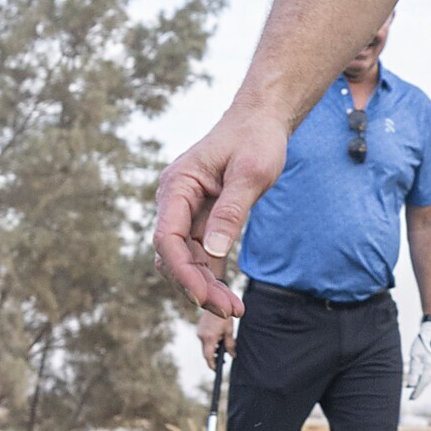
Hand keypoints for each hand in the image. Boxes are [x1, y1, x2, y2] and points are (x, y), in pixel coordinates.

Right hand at [152, 104, 285, 334]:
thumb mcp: (250, 173)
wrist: (263, 120)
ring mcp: (187, 212)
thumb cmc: (256, 139)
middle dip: (196, 285)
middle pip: (174, 254)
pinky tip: (228, 298)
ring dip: (205, 286)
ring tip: (233, 309)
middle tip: (228, 310)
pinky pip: (201, 255)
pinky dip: (212, 276)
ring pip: (187, 260)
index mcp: (178, 185)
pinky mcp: (203, 220)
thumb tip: (213, 250)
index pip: (167, 237)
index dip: (182, 270)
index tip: (203, 295)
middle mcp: (175, 201)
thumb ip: (232, 211)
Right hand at [198, 309, 233, 367]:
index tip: (216, 370)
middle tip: (222, 362)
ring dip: (212, 350)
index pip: (208, 356)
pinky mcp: (199, 329)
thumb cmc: (224, 317)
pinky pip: (204, 340)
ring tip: (222, 350)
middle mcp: (202, 336)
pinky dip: (210, 343)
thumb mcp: (229, 331)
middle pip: (206, 352)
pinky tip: (218, 341)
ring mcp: (199, 332)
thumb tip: (232, 355)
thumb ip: (230, 344)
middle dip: (213, 358)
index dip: (212, 364)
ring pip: (205, 346)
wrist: (215, 301)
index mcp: (210, 337)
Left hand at [405, 314, 430, 398]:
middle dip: (418, 389)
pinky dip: (424, 377)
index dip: (416, 392)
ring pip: (428, 378)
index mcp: (430, 367)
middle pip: (426, 382)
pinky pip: (430, 373)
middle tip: (411, 396)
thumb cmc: (421, 343)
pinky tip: (420, 378)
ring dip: (421, 383)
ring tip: (413, 389)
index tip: (411, 399)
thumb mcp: (414, 357)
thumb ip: (413, 372)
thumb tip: (411, 385)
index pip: (422, 384)